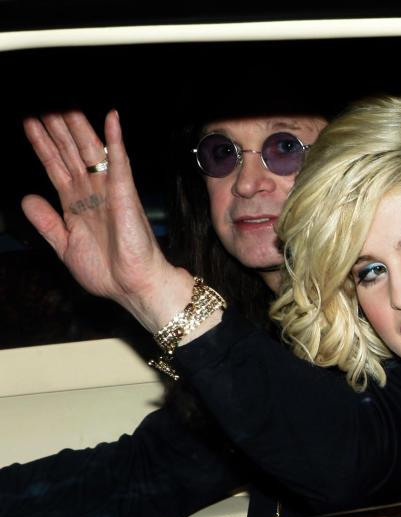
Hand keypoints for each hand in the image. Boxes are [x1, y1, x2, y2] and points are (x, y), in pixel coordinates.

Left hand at [22, 110, 195, 332]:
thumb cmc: (106, 271)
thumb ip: (46, 221)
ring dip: (77, 126)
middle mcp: (91, 192)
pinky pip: (119, 162)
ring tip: (63, 103)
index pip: (55, 165)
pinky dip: (115, 141)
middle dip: (55, 127)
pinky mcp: (125, 194)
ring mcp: (108, 190)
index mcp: (75, 203)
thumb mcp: (64, 246)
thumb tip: (27, 197)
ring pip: (88, 151)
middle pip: (69, 151)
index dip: (41, 144)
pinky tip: (111, 119)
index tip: (30, 122)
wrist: (131, 287)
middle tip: (42, 103)